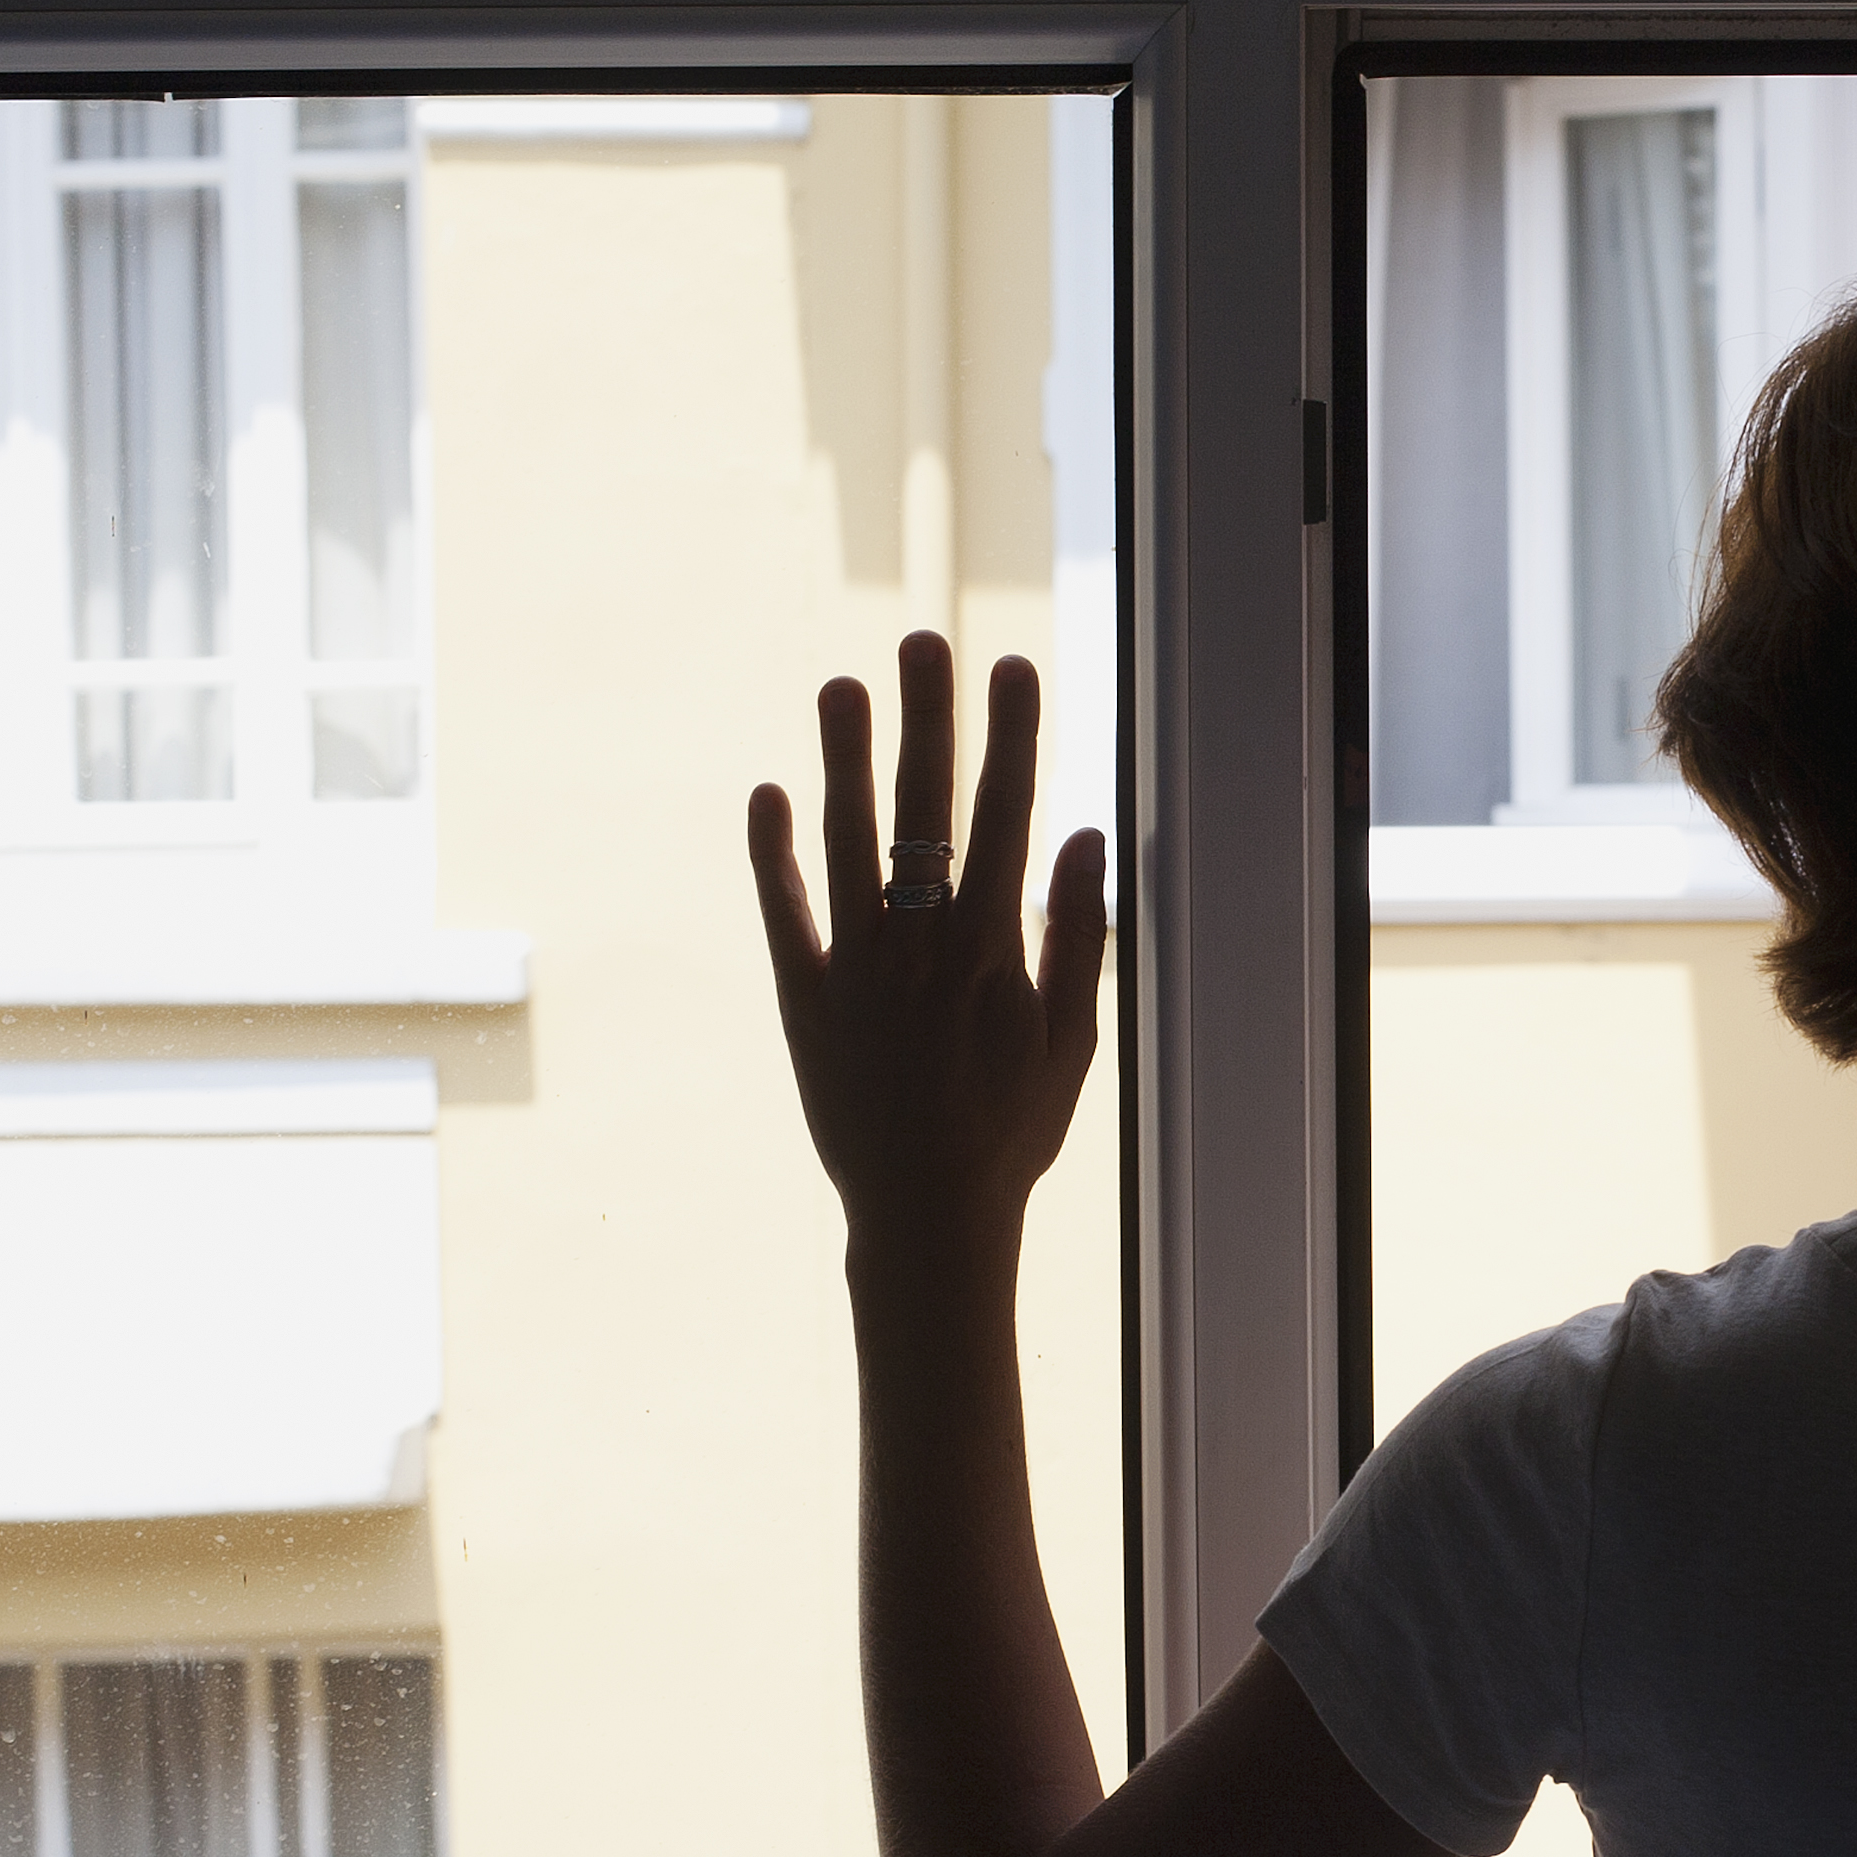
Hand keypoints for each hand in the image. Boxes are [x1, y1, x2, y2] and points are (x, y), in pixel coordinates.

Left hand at [748, 635, 1109, 1251]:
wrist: (926, 1214)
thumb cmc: (1011, 1131)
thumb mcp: (1070, 1041)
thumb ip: (1076, 935)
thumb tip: (1085, 835)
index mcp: (992, 951)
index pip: (1006, 818)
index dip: (1010, 738)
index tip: (1012, 667)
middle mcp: (920, 946)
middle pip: (924, 811)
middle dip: (926, 721)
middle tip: (922, 642)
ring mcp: (858, 968)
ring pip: (848, 843)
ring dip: (844, 760)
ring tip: (842, 684)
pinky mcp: (806, 997)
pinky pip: (785, 911)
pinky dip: (774, 853)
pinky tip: (771, 791)